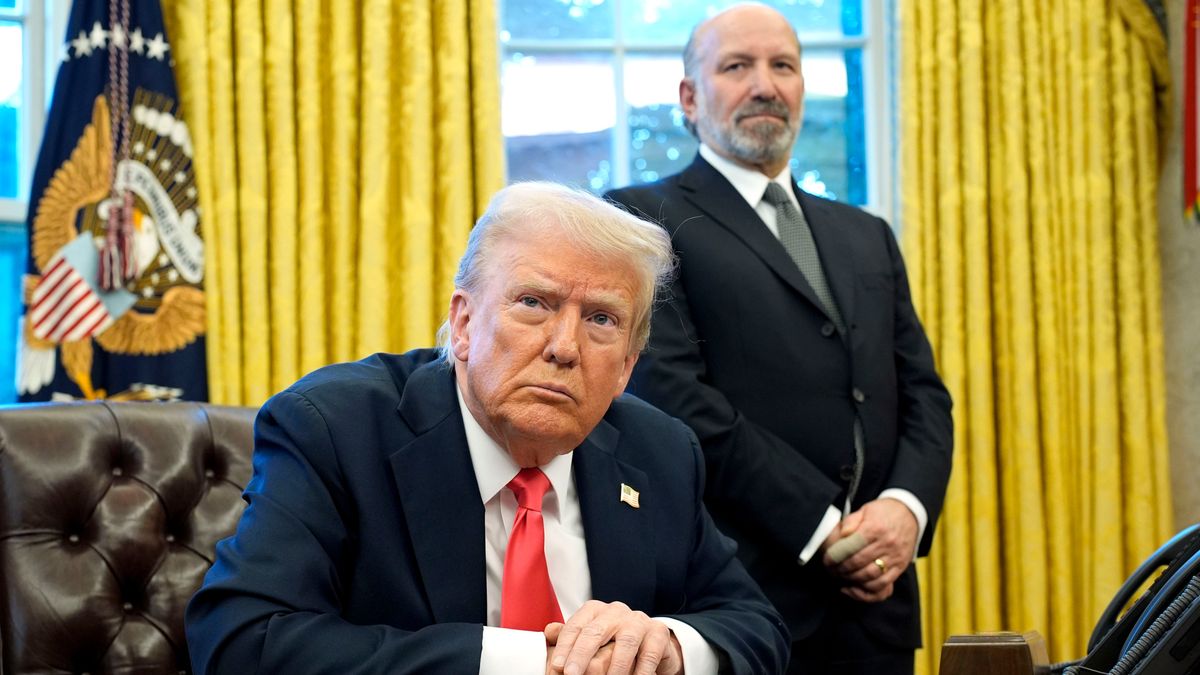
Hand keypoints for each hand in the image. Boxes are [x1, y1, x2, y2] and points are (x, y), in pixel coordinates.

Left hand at [545, 600, 683, 674]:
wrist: (650, 645)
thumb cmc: (613, 643)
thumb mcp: (590, 640)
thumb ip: (570, 637)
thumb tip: (548, 631)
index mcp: (595, 610)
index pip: (576, 626)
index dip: (565, 646)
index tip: (556, 666)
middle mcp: (616, 611)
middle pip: (596, 631)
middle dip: (582, 655)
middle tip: (571, 674)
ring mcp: (639, 620)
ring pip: (625, 642)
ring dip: (614, 667)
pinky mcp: (658, 633)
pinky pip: (649, 654)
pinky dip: (641, 671)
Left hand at [822, 498, 917, 602]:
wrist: (910, 514)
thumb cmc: (883, 512)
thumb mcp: (865, 510)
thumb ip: (851, 521)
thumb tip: (842, 534)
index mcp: (875, 528)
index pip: (851, 546)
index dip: (836, 555)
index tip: (826, 560)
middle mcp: (887, 544)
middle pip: (859, 562)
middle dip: (841, 569)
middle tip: (831, 570)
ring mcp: (895, 557)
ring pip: (870, 576)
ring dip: (852, 579)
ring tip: (841, 577)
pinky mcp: (900, 567)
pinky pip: (884, 585)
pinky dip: (867, 590)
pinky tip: (854, 588)